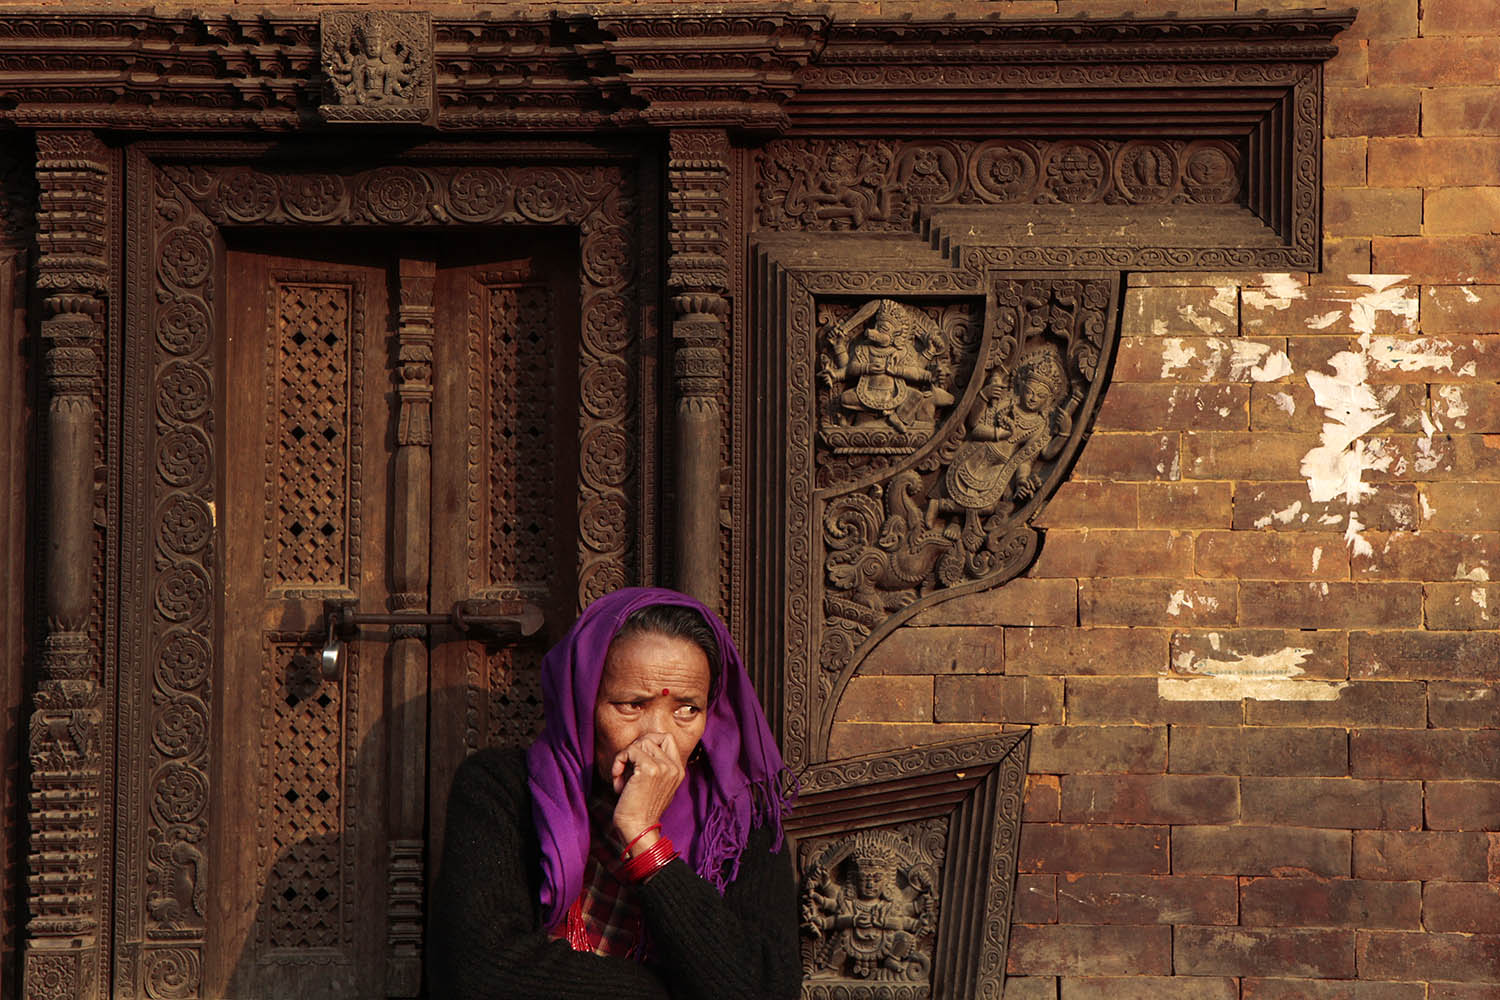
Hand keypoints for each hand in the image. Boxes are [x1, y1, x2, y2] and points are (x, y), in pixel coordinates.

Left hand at [609, 732, 686, 850]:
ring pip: (640, 743)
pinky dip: (619, 762)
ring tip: (621, 777)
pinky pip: (630, 751)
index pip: (666, 738)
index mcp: (678, 770)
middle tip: (626, 766)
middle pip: (651, 738)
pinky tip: (618, 779)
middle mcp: (674, 767)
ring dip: (625, 757)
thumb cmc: (640, 809)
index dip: (648, 742)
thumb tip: (639, 745)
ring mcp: (664, 767)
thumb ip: (654, 765)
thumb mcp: (654, 784)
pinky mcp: (650, 768)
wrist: (638, 828)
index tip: (635, 758)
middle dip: (634, 749)